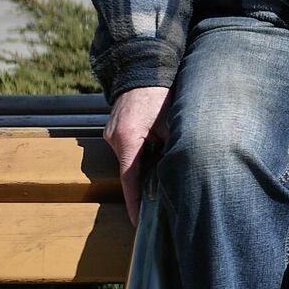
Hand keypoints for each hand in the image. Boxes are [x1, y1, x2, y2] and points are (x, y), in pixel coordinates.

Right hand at [105, 86, 170, 224]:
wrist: (141, 67)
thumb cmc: (159, 93)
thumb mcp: (170, 120)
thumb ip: (171, 145)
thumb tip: (177, 168)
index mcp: (127, 138)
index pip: (130, 178)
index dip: (135, 201)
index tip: (138, 221)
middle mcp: (114, 138)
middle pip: (129, 171)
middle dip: (143, 187)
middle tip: (159, 204)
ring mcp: (112, 134)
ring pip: (130, 160)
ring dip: (144, 168)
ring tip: (161, 180)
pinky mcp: (115, 129)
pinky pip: (128, 149)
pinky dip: (141, 156)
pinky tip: (156, 158)